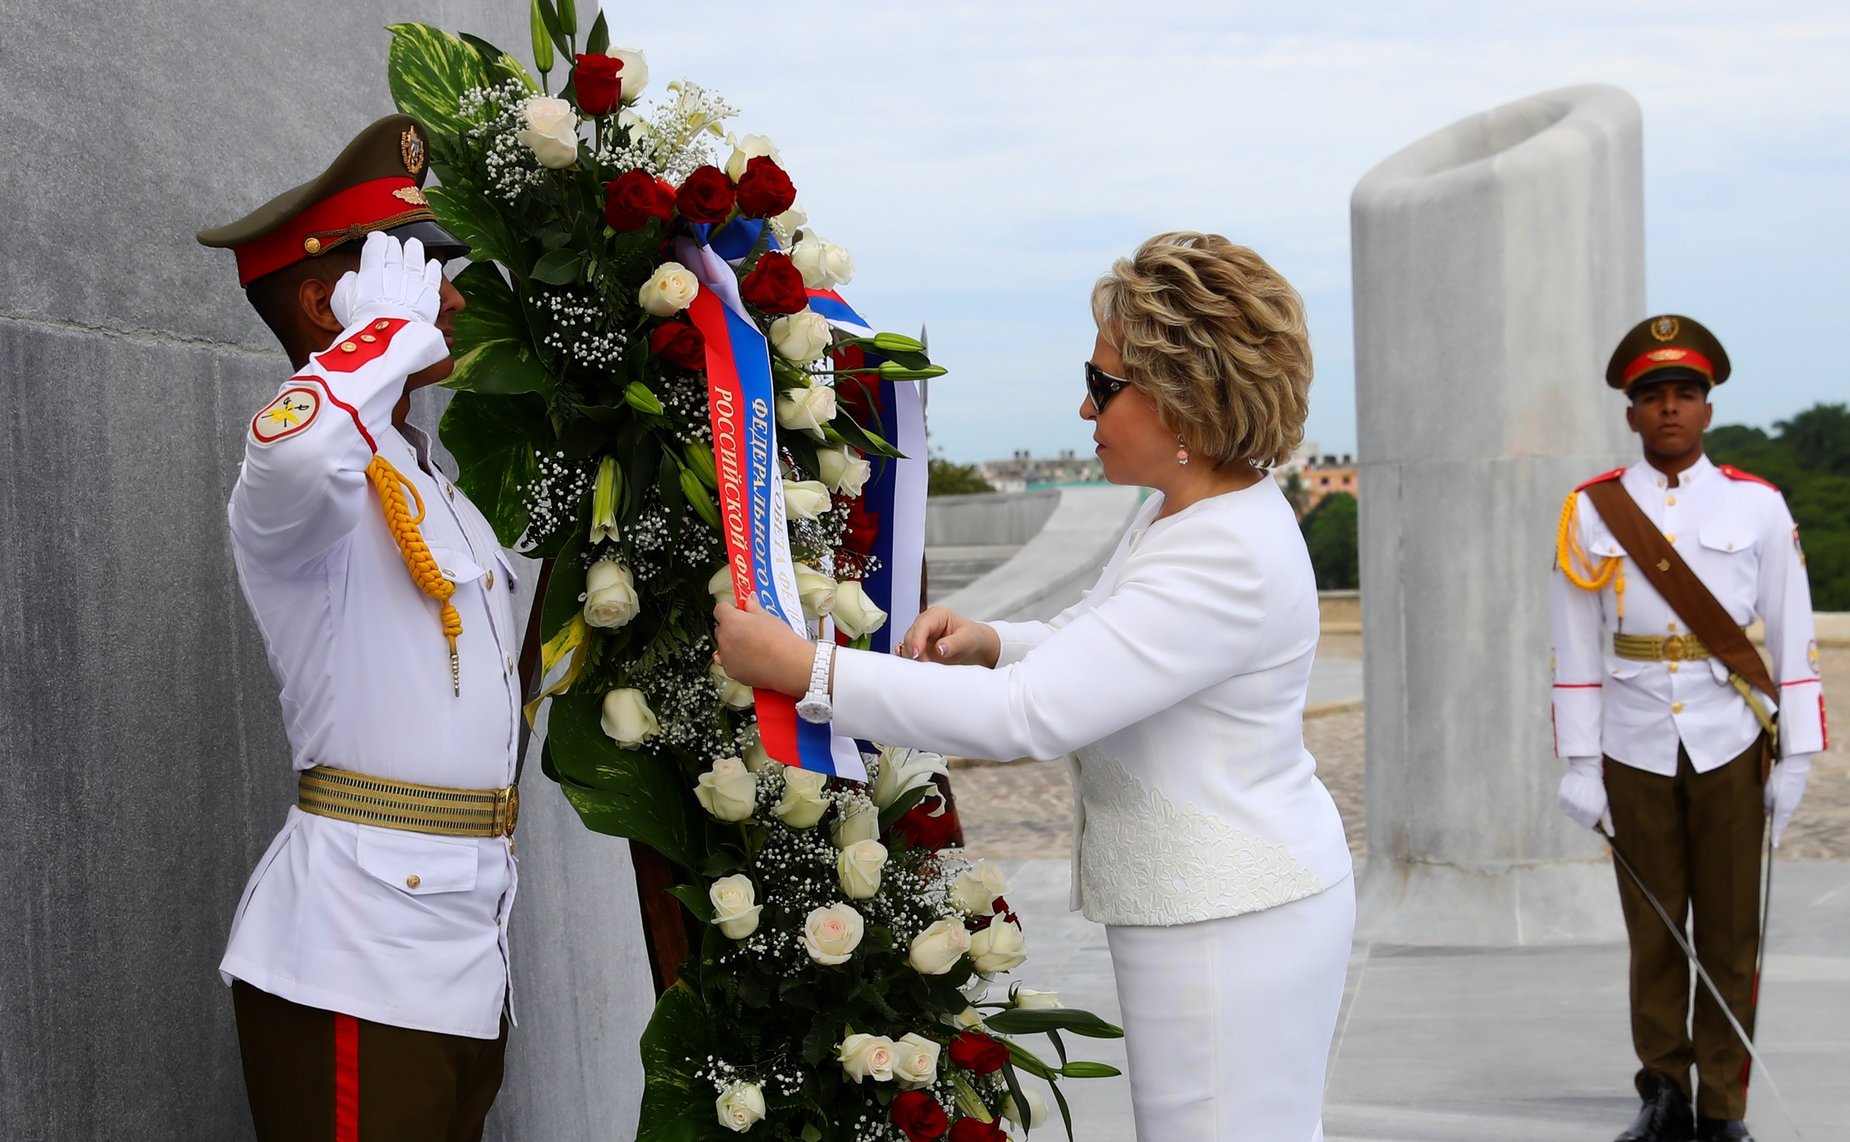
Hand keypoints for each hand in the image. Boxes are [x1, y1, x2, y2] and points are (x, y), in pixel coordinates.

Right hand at [330, 231, 444, 328]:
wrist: (388, 334)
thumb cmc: (362, 320)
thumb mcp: (341, 300)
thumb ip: (345, 284)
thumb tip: (351, 276)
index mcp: (372, 270)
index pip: (376, 246)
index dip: (376, 239)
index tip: (376, 238)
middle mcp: (394, 271)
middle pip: (395, 250)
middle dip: (392, 244)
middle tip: (392, 242)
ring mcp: (414, 281)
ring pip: (416, 258)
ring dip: (414, 249)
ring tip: (413, 244)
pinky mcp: (430, 294)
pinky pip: (433, 276)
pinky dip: (433, 268)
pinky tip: (433, 264)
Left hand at [713, 594, 813, 694]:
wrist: (790, 665)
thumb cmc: (781, 641)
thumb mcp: (768, 617)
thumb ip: (753, 607)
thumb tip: (749, 601)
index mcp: (731, 621)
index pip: (720, 609)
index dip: (730, 609)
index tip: (740, 610)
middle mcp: (724, 639)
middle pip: (721, 628)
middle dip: (731, 626)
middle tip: (749, 627)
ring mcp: (726, 657)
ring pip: (723, 646)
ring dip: (732, 644)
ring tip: (751, 645)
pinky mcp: (732, 672)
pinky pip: (727, 662)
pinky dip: (733, 660)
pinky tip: (747, 658)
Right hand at [897, 605, 999, 667]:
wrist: (974, 646)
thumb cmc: (972, 637)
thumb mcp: (967, 639)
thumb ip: (954, 643)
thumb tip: (939, 649)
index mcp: (937, 615)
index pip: (921, 626)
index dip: (917, 640)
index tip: (917, 655)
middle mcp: (925, 623)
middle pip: (910, 636)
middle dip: (914, 652)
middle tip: (925, 666)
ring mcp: (920, 636)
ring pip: (907, 647)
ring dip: (913, 659)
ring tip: (926, 669)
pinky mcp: (919, 648)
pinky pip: (908, 655)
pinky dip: (911, 663)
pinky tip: (918, 668)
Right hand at [1557, 756, 1611, 833]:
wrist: (1585, 770)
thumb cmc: (1598, 787)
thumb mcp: (1605, 804)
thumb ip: (1607, 821)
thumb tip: (1611, 835)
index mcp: (1593, 813)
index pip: (1588, 825)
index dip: (1591, 819)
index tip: (1593, 810)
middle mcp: (1580, 811)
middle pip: (1579, 820)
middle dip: (1583, 814)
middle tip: (1587, 801)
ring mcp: (1570, 805)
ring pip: (1571, 814)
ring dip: (1575, 808)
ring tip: (1580, 797)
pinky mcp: (1562, 798)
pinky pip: (1564, 806)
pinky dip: (1568, 803)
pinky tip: (1574, 794)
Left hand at [1766, 754, 1811, 848]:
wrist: (1795, 767)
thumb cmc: (1777, 779)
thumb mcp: (1766, 792)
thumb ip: (1765, 805)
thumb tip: (1766, 814)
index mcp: (1782, 809)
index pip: (1777, 826)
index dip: (1774, 836)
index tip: (1773, 846)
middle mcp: (1789, 808)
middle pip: (1782, 823)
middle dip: (1777, 830)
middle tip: (1773, 840)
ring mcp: (1794, 802)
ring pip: (1785, 815)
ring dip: (1780, 822)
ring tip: (1776, 829)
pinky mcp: (1796, 796)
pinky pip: (1789, 808)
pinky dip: (1784, 813)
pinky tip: (1780, 813)